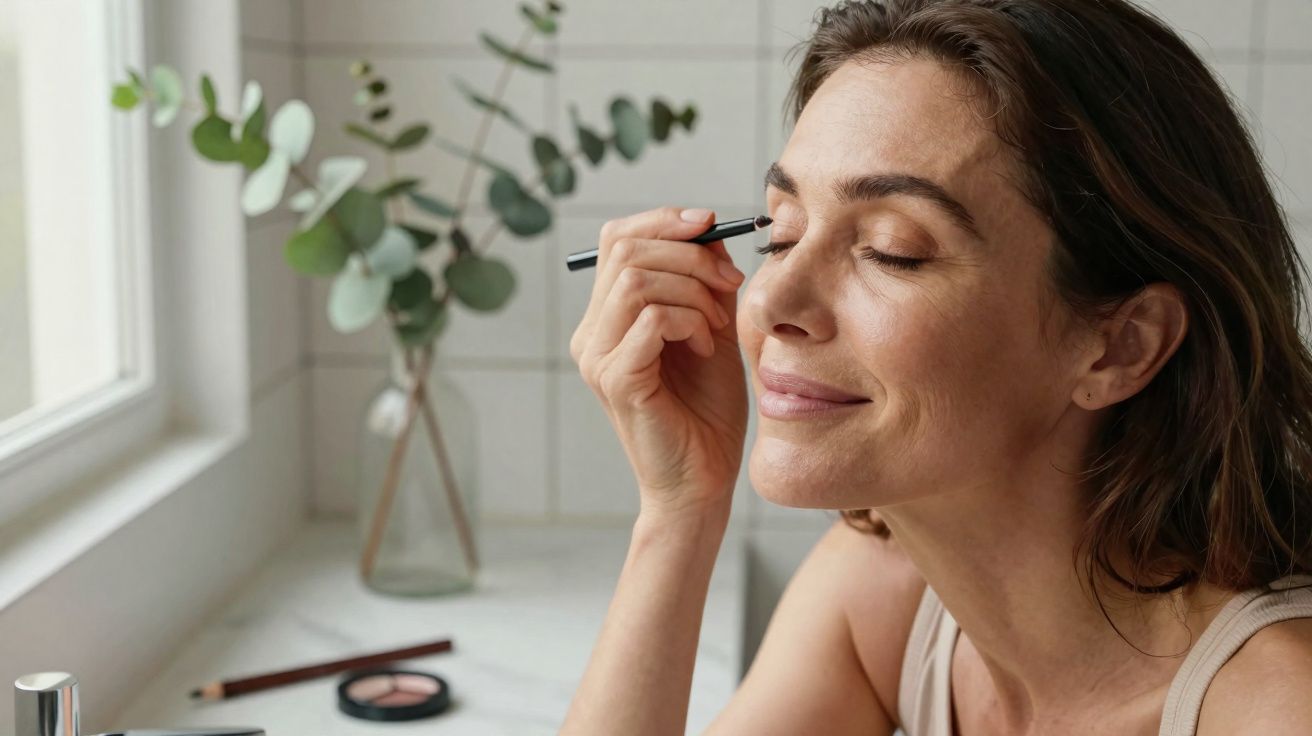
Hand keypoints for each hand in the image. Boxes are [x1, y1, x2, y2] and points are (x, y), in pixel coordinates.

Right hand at [569, 206, 749, 518]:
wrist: (703, 480)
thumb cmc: (707, 410)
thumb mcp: (712, 328)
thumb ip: (704, 280)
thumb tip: (707, 229)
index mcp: (607, 316)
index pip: (616, 238)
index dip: (662, 220)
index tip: (710, 224)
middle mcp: (591, 333)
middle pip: (624, 249)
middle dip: (688, 255)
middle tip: (728, 284)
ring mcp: (597, 357)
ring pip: (635, 279)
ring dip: (691, 291)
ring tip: (716, 325)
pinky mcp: (615, 380)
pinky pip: (649, 318)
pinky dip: (688, 320)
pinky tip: (706, 346)